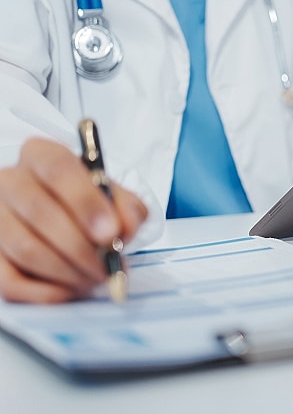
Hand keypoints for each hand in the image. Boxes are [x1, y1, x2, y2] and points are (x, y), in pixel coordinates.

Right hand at [0, 138, 146, 302]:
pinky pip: (9, 282)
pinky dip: (46, 292)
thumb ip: (127, 208)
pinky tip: (71, 289)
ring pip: (25, 248)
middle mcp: (10, 181)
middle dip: (80, 247)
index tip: (110, 232)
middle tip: (107, 266)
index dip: (86, 202)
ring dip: (67, 271)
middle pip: (39, 212)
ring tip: (95, 278)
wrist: (64, 218)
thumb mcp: (114, 196)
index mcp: (41, 155)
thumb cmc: (89, 203)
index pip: (58, 169)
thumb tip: (124, 228)